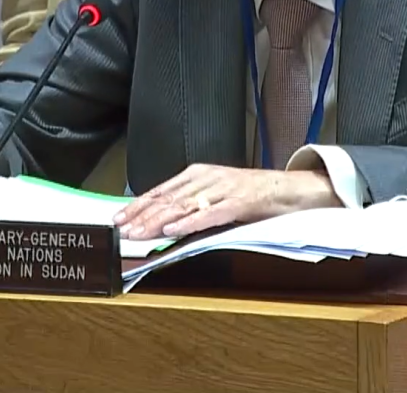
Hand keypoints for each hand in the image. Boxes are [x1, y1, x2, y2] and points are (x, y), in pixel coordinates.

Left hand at [113, 164, 339, 239]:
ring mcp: (223, 188)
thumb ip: (192, 202)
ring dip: (157, 221)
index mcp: (199, 173)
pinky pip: (210, 214)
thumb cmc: (253, 194)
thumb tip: (163, 219)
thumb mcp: (216, 193)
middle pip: (168, 198)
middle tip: (121, 229)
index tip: (117, 217)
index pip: (161, 190)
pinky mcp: (240, 202)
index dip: (137, 204)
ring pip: (184, 205)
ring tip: (138, 233)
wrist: (289, 188)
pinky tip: (173, 232)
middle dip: (141, 215)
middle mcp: (208, 177)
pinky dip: (190, 223)